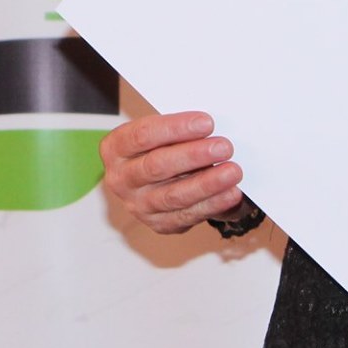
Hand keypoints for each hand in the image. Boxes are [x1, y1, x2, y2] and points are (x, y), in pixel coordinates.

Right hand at [99, 110, 246, 234]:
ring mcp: (138, 205)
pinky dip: (213, 204)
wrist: (154, 182)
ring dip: (207, 183)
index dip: (176, 128)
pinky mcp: (159, 224)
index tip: (206, 122)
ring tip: (233, 171)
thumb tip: (208, 127)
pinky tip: (231, 193)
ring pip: (174, 195)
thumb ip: (177, 130)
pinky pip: (188, 215)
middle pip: (157, 165)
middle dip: (194, 155)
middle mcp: (120, 179)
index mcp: (114, 148)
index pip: (143, 135)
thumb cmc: (159, 148)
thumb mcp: (159, 133)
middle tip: (223, 146)